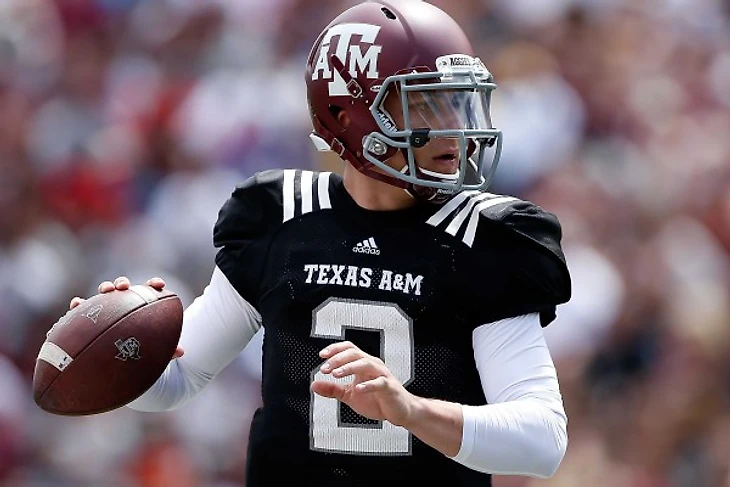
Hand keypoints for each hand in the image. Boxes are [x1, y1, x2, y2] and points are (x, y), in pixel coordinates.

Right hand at [69, 276, 184, 358]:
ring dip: (104, 290)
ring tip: (105, 291)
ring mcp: (105, 311)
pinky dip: (78, 307)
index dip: (153, 285)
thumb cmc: (142, 355)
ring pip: (103, 296)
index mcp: (141, 309)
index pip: (149, 292)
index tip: (159, 284)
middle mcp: (122, 306)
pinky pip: (81, 312)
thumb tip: (181, 352)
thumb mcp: (156, 355)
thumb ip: (167, 351)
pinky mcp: (88, 321)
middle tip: (123, 287)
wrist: (121, 367)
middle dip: (121, 283)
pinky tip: (76, 305)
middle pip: (122, 289)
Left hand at [311, 341, 416, 427]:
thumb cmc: (378, 400)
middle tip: (325, 368)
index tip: (322, 355)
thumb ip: (333, 389)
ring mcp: (382, 375)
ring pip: (366, 363)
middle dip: (338, 359)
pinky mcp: (390, 387)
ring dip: (349, 367)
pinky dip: (368, 385)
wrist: (399, 411)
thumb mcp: (349, 395)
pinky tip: (358, 388)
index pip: (348, 349)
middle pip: (355, 353)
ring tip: (337, 374)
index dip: (335, 349)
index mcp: (363, 365)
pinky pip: (379, 382)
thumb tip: (314, 385)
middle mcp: (373, 366)